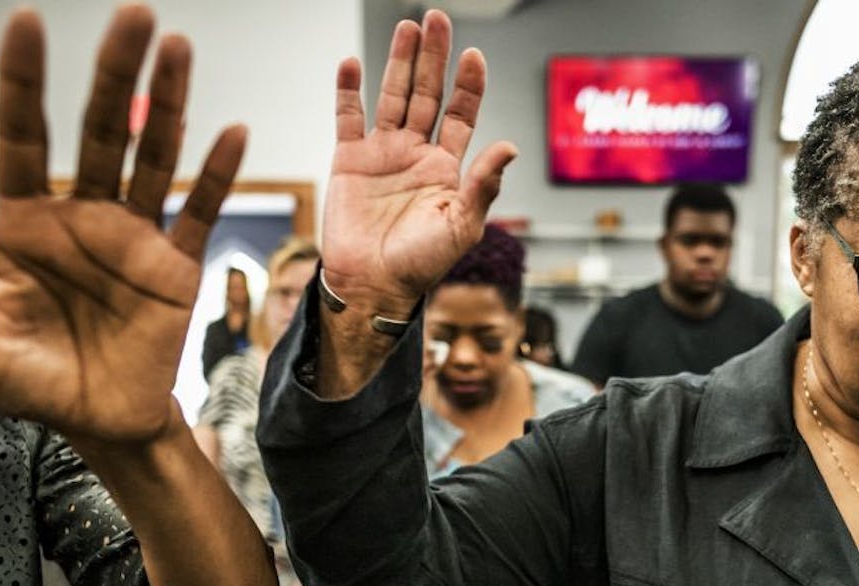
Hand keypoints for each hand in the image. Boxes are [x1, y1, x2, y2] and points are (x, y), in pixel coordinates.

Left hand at [0, 7, 244, 445]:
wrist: (98, 426)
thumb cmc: (29, 383)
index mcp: (24, 222)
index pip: (22, 135)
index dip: (24, 80)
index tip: (28, 21)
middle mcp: (81, 217)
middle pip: (99, 129)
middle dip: (113, 71)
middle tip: (133, 17)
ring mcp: (133, 237)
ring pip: (152, 156)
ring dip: (168, 104)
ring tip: (177, 49)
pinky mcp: (176, 266)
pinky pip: (200, 212)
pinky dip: (218, 175)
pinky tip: (233, 133)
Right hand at [320, 10, 516, 316]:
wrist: (373, 286)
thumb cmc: (421, 266)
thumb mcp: (462, 227)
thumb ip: (484, 185)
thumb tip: (510, 147)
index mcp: (447, 168)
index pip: (461, 115)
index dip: (468, 85)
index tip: (473, 57)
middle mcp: (416, 154)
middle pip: (427, 94)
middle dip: (433, 58)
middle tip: (436, 20)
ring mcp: (382, 154)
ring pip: (392, 96)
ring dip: (398, 62)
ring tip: (407, 28)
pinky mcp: (349, 161)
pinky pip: (348, 117)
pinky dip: (348, 90)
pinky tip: (352, 64)